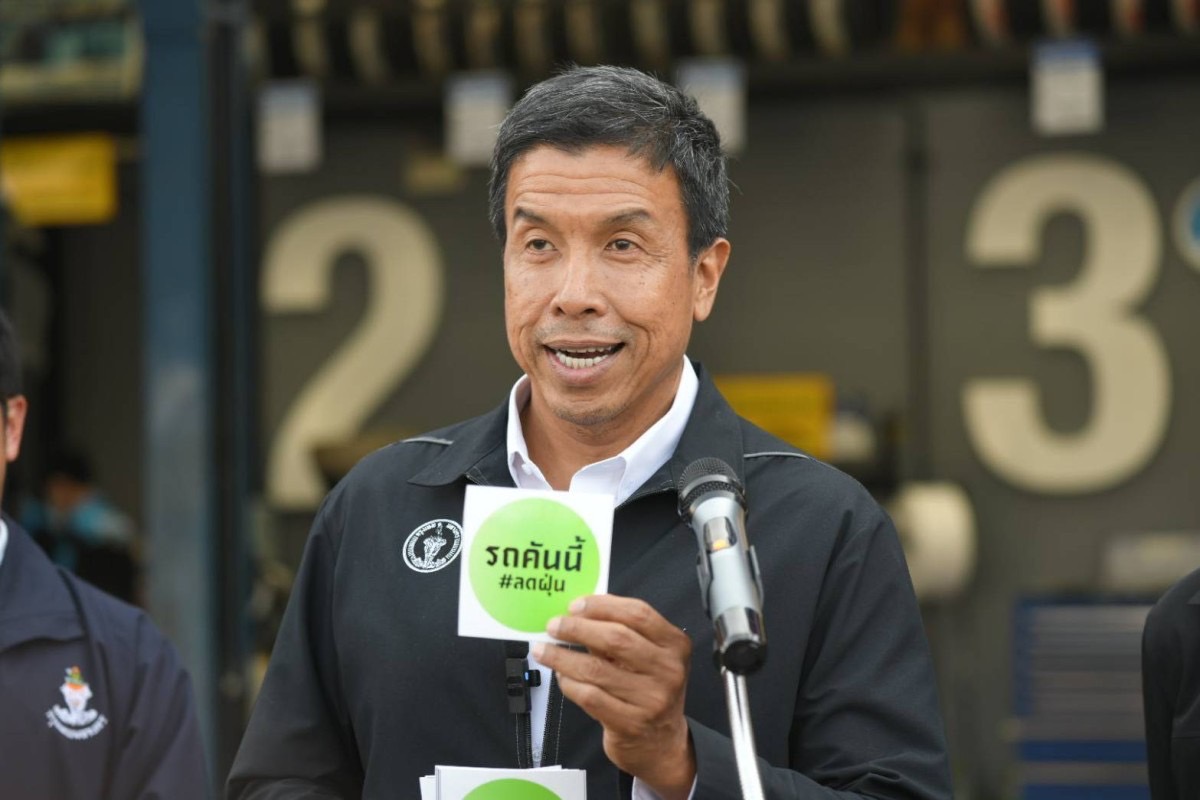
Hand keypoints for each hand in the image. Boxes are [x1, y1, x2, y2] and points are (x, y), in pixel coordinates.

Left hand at [532, 595, 694, 799]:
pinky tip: (561, 677)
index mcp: (675, 645)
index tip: (575, 605)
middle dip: (578, 628)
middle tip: (554, 625)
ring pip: (597, 669)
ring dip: (563, 657)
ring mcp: (651, 699)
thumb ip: (621, 634)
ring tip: (544, 650)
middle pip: (616, 638)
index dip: (602, 606)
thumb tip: (578, 615)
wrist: (661, 743)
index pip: (638, 614)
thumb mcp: (649, 658)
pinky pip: (590, 696)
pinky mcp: (631, 723)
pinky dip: (570, 684)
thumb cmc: (649, 691)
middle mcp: (668, 670)